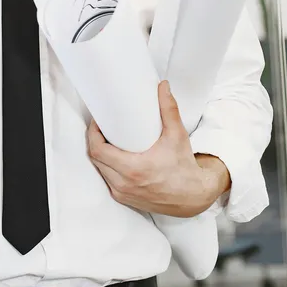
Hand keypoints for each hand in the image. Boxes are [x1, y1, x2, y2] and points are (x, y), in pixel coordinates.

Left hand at [87, 81, 230, 217]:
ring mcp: (123, 193)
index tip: (98, 121)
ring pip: (100, 170)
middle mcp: (124, 184)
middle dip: (95, 141)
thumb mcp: (177, 135)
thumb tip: (163, 87)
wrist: (193, 196)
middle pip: (95, 159)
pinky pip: (108, 181)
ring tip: (106, 139)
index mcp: (133, 169)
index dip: (93, 134)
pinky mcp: (125, 199)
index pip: (98, 150)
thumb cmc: (184, 168)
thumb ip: (169, 109)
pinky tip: (112, 157)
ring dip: (100, 155)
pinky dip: (107, 168)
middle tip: (102, 126)